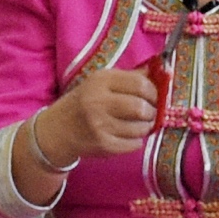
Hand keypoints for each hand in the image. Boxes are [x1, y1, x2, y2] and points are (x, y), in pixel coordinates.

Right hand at [33, 66, 157, 170]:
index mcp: (100, 81)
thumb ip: (130, 77)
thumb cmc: (83, 103)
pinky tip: (126, 136)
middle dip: (152, 111)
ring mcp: (100, 125)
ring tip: (137, 125)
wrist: (55, 131)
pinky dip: (135, 141)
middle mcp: (98, 101)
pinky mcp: (103, 145)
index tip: (153, 96)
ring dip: (145, 127)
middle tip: (149, 113)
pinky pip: (134, 144)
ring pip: (140, 128)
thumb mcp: (101, 83)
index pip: (140, 83)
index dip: (153, 91)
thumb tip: (162, 72)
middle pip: (141, 107)